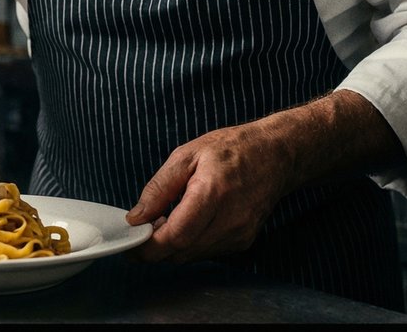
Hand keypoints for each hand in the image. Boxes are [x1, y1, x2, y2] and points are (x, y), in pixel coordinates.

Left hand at [125, 120, 293, 263]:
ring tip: (164, 222)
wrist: (275, 155)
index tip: (131, 244)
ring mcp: (239, 234)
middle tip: (142, 230)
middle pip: (181, 252)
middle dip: (155, 248)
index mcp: (212, 193)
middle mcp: (229, 220)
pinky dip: (190, 244)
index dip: (148, 247)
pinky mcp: (243, 241)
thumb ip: (159, 188)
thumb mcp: (186, 156)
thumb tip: (137, 217)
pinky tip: (187, 223)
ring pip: (192, 256)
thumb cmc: (232, 150)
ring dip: (172, 246)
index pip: (175, 237)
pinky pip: (206, 252)